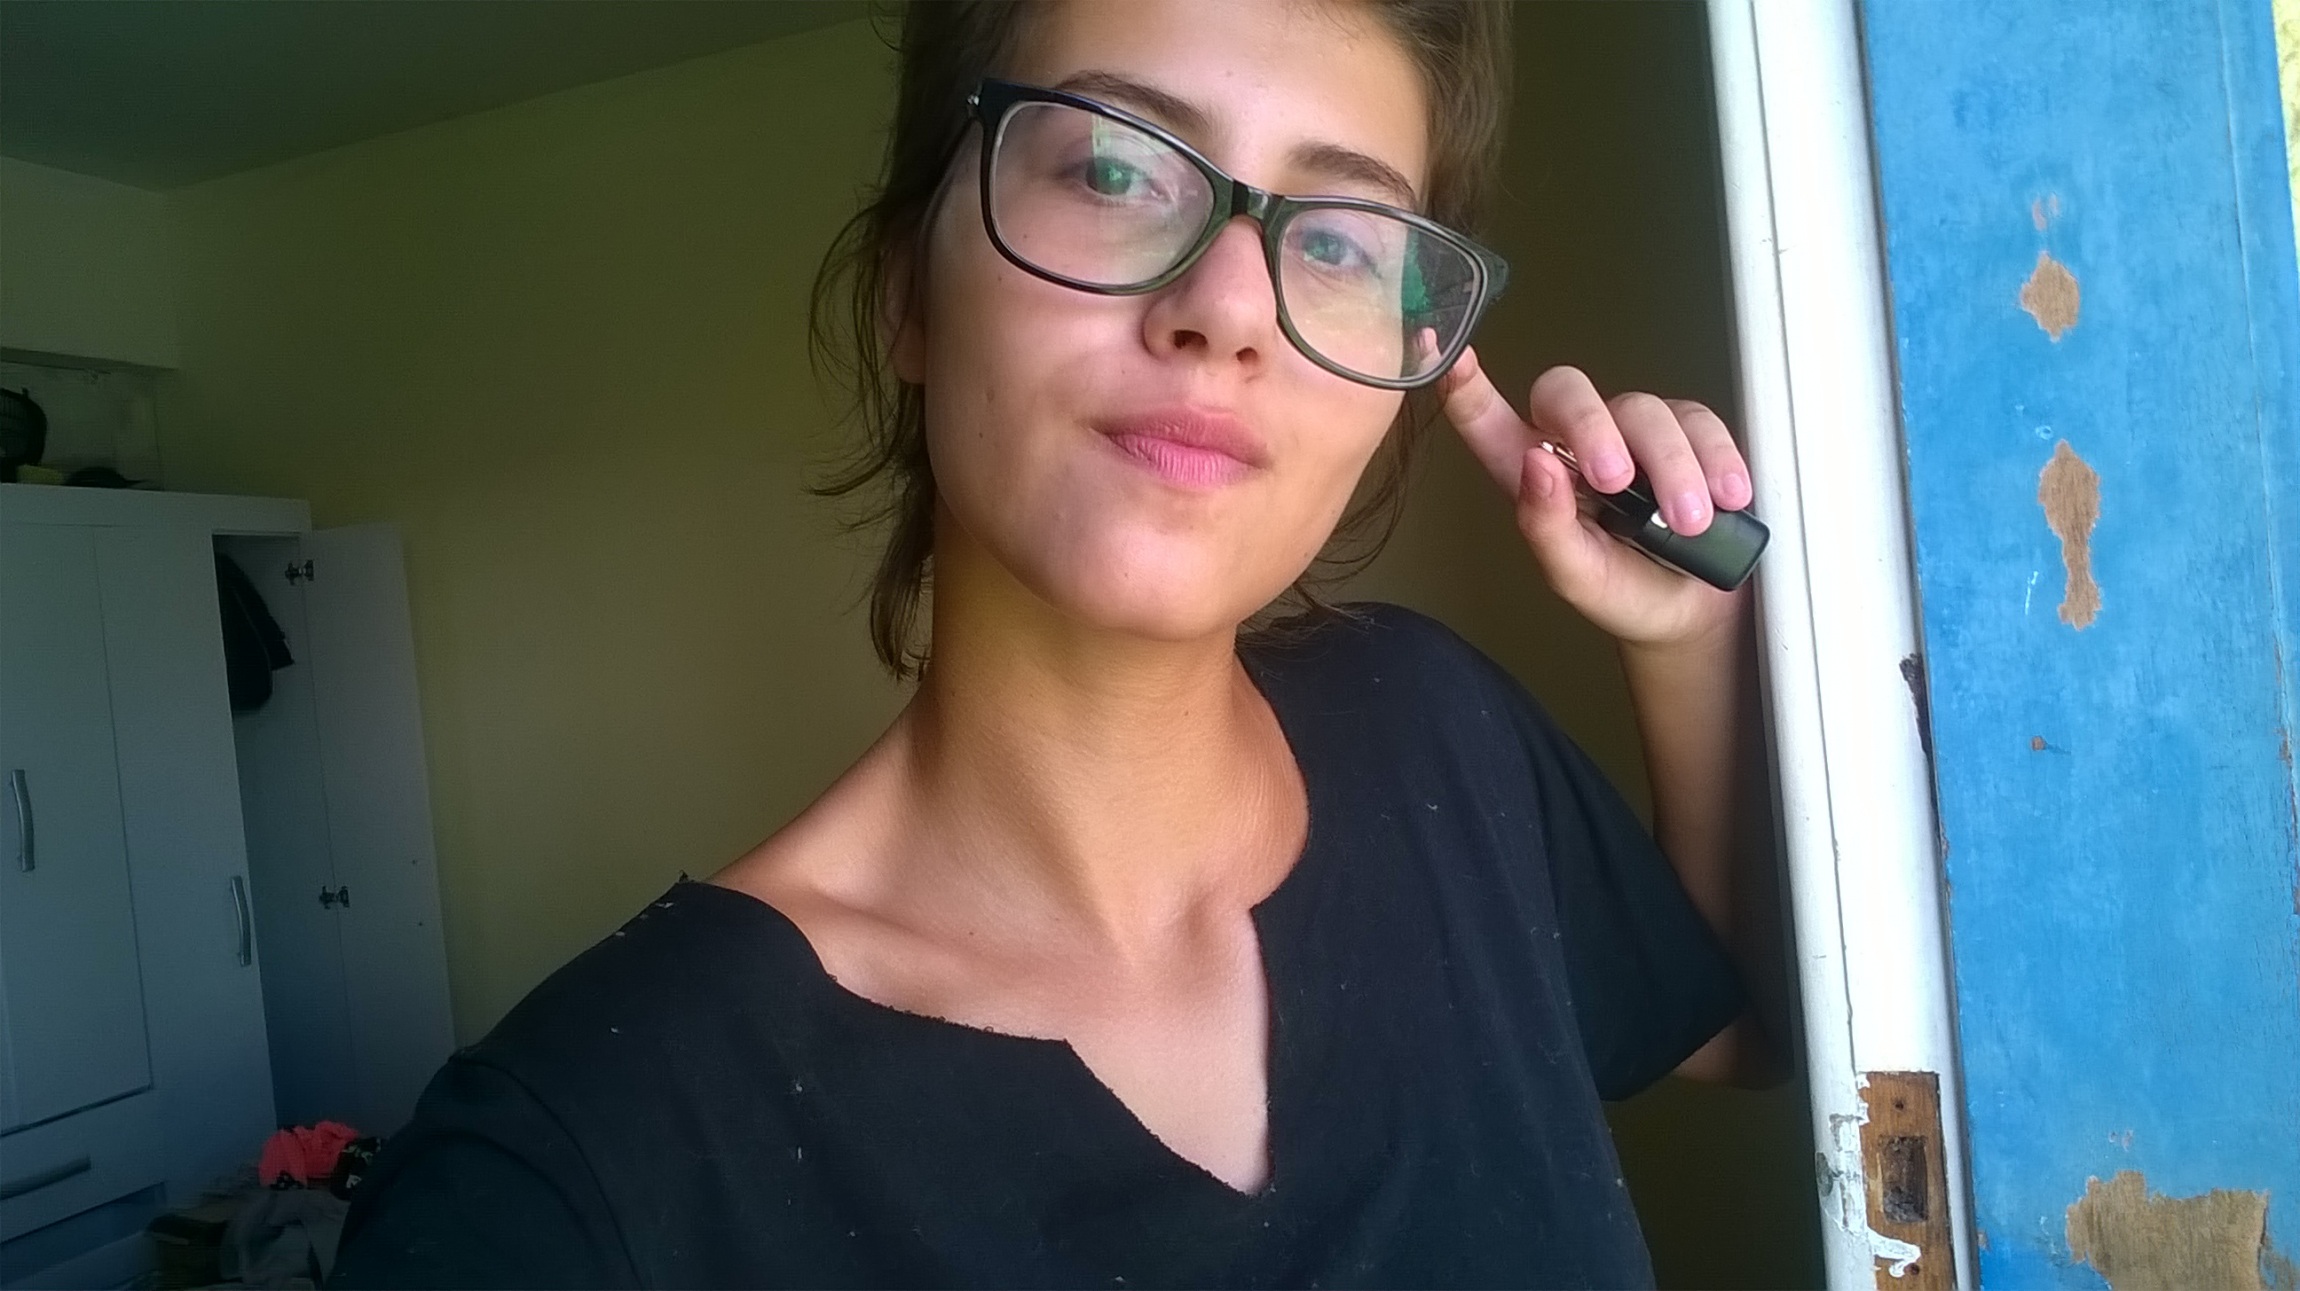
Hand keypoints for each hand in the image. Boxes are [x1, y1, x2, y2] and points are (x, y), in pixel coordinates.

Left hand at [1436, 347, 1751, 650]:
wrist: (1693, 612)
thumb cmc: (1621, 591)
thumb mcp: (1575, 576)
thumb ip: (1547, 526)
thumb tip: (1536, 464)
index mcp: (1533, 475)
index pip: (1489, 423)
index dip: (1465, 386)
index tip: (1444, 350)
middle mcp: (1577, 444)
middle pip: (1567, 392)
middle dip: (1593, 428)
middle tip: (1618, 481)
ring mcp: (1633, 434)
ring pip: (1644, 411)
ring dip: (1672, 467)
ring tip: (1689, 523)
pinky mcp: (1688, 434)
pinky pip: (1699, 423)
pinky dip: (1716, 459)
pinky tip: (1727, 497)